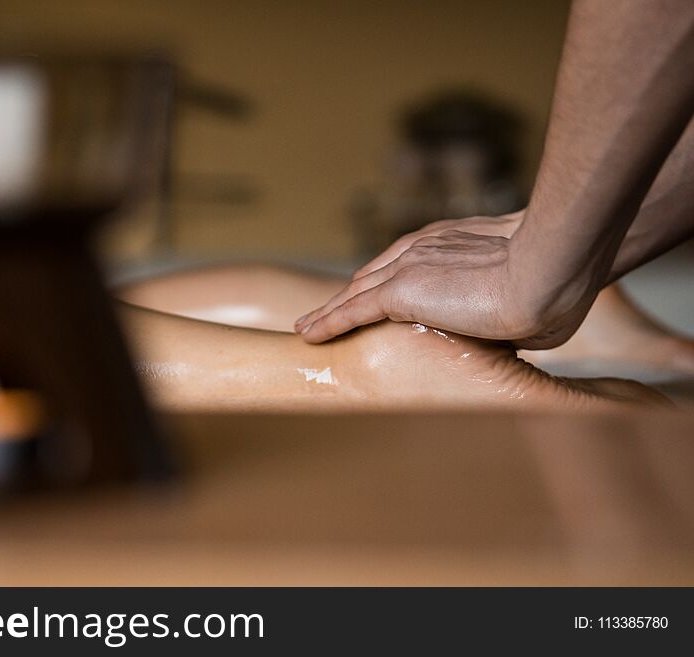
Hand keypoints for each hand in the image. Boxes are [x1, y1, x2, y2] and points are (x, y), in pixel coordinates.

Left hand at [294, 215, 597, 349]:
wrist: (551, 273)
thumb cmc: (557, 289)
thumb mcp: (529, 302)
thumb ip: (510, 312)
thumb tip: (518, 332)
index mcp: (452, 246)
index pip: (407, 268)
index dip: (386, 286)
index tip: (374, 300)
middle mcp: (425, 251)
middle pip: (374, 278)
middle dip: (352, 296)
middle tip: (329, 315)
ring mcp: (411, 268)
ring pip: (357, 294)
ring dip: (332, 312)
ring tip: (309, 329)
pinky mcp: (400, 290)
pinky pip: (352, 311)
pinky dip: (328, 322)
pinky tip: (308, 335)